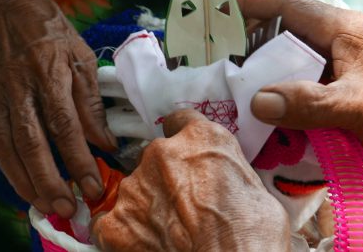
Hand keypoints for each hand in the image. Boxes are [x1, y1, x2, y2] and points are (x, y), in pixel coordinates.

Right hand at [0, 0, 116, 217]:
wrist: (6, 9)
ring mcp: (0, 99)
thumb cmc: (51, 32)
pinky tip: (25, 186)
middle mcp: (21, 89)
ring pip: (8, 150)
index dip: (78, 159)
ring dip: (26, 182)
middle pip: (31, 144)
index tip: (92, 186)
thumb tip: (106, 143)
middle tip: (66, 208)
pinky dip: (10, 170)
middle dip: (49, 181)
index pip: (65, 125)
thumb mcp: (82, 57)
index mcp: (49, 74)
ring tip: (45, 206)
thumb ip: (92, 103)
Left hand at [90, 109, 289, 251]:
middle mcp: (163, 152)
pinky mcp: (117, 221)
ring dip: (146, 204)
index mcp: (201, 137)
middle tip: (184, 204)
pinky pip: (108, 221)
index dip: (182, 141)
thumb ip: (226, 168)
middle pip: (155, 157)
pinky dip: (122, 232)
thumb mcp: (253, 181)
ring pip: (134, 188)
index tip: (185, 155)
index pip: (179, 122)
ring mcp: (136, 186)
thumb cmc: (251, 231)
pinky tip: (143, 242)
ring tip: (169, 229)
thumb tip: (224, 179)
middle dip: (165, 177)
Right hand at [236, 0, 362, 175]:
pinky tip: (269, 120)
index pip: (292, 8)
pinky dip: (289, 104)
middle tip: (221, 60)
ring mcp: (346, 70)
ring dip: (272, 81)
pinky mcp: (348, 96)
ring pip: (297, 68)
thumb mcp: (356, 105)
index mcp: (346, 30)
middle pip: (289, 38)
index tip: (225, 1)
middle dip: (256, 48)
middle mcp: (342, 44)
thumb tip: (257, 102)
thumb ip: (306, 103)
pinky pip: (309, 93)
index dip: (257, 3)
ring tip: (236, 92)